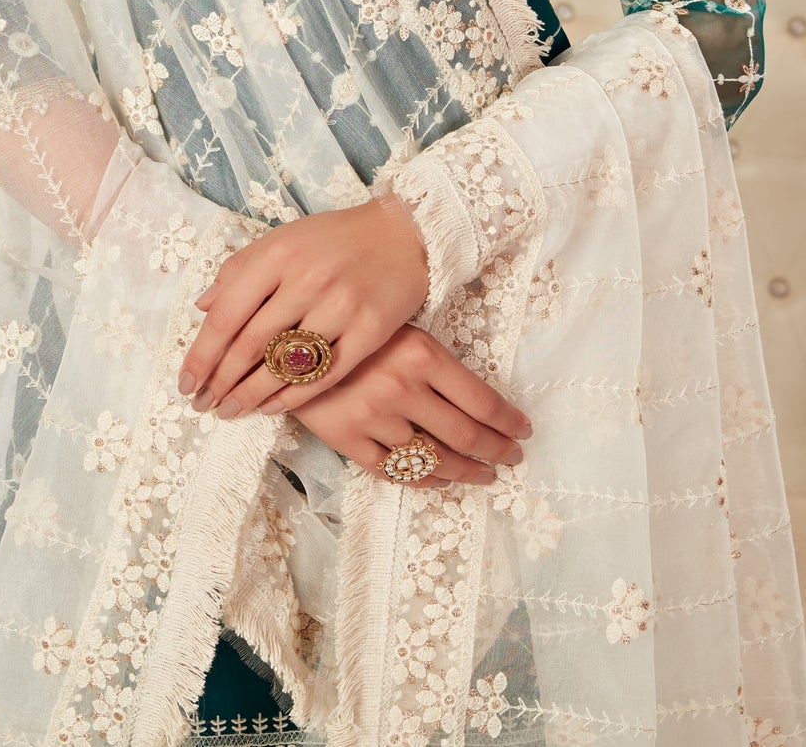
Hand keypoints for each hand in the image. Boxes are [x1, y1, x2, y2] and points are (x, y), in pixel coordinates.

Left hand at [177, 192, 429, 421]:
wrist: (403, 234)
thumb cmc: (333, 239)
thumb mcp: (281, 240)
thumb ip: (239, 270)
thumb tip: (202, 307)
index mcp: (277, 254)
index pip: (227, 315)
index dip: (201, 355)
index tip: (186, 383)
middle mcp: (307, 279)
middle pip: (251, 345)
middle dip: (221, 382)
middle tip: (205, 405)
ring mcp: (341, 305)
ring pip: (285, 365)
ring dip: (251, 396)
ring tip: (231, 411)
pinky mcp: (371, 330)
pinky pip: (325, 374)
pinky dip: (294, 397)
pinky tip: (272, 407)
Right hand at [287, 323, 532, 486]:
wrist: (282, 335)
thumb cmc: (350, 323)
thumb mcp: (399, 325)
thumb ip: (436, 361)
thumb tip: (483, 401)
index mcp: (421, 353)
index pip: (482, 401)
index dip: (509, 422)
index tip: (523, 431)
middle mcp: (402, 388)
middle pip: (466, 435)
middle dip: (497, 452)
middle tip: (512, 458)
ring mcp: (374, 418)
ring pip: (433, 460)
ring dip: (465, 472)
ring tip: (483, 475)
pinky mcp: (348, 440)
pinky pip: (395, 473)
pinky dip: (423, 482)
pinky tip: (438, 481)